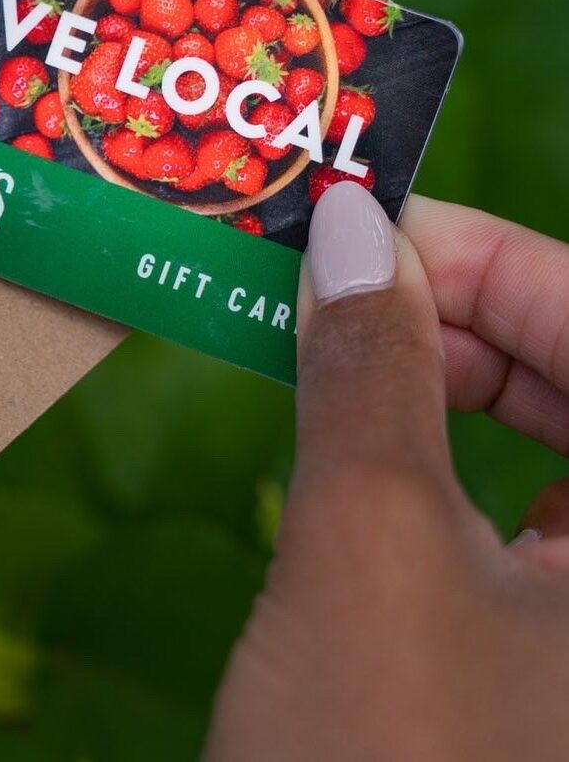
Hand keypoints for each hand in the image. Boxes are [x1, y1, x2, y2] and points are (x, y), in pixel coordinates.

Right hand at [205, 183, 568, 760]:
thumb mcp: (368, 547)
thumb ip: (367, 366)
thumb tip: (346, 225)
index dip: (490, 253)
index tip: (365, 216)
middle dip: (464, 311)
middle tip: (336, 279)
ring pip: (560, 444)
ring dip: (452, 379)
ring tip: (345, 345)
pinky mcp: (564, 666)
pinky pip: (533, 517)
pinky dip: (453, 458)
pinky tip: (381, 446)